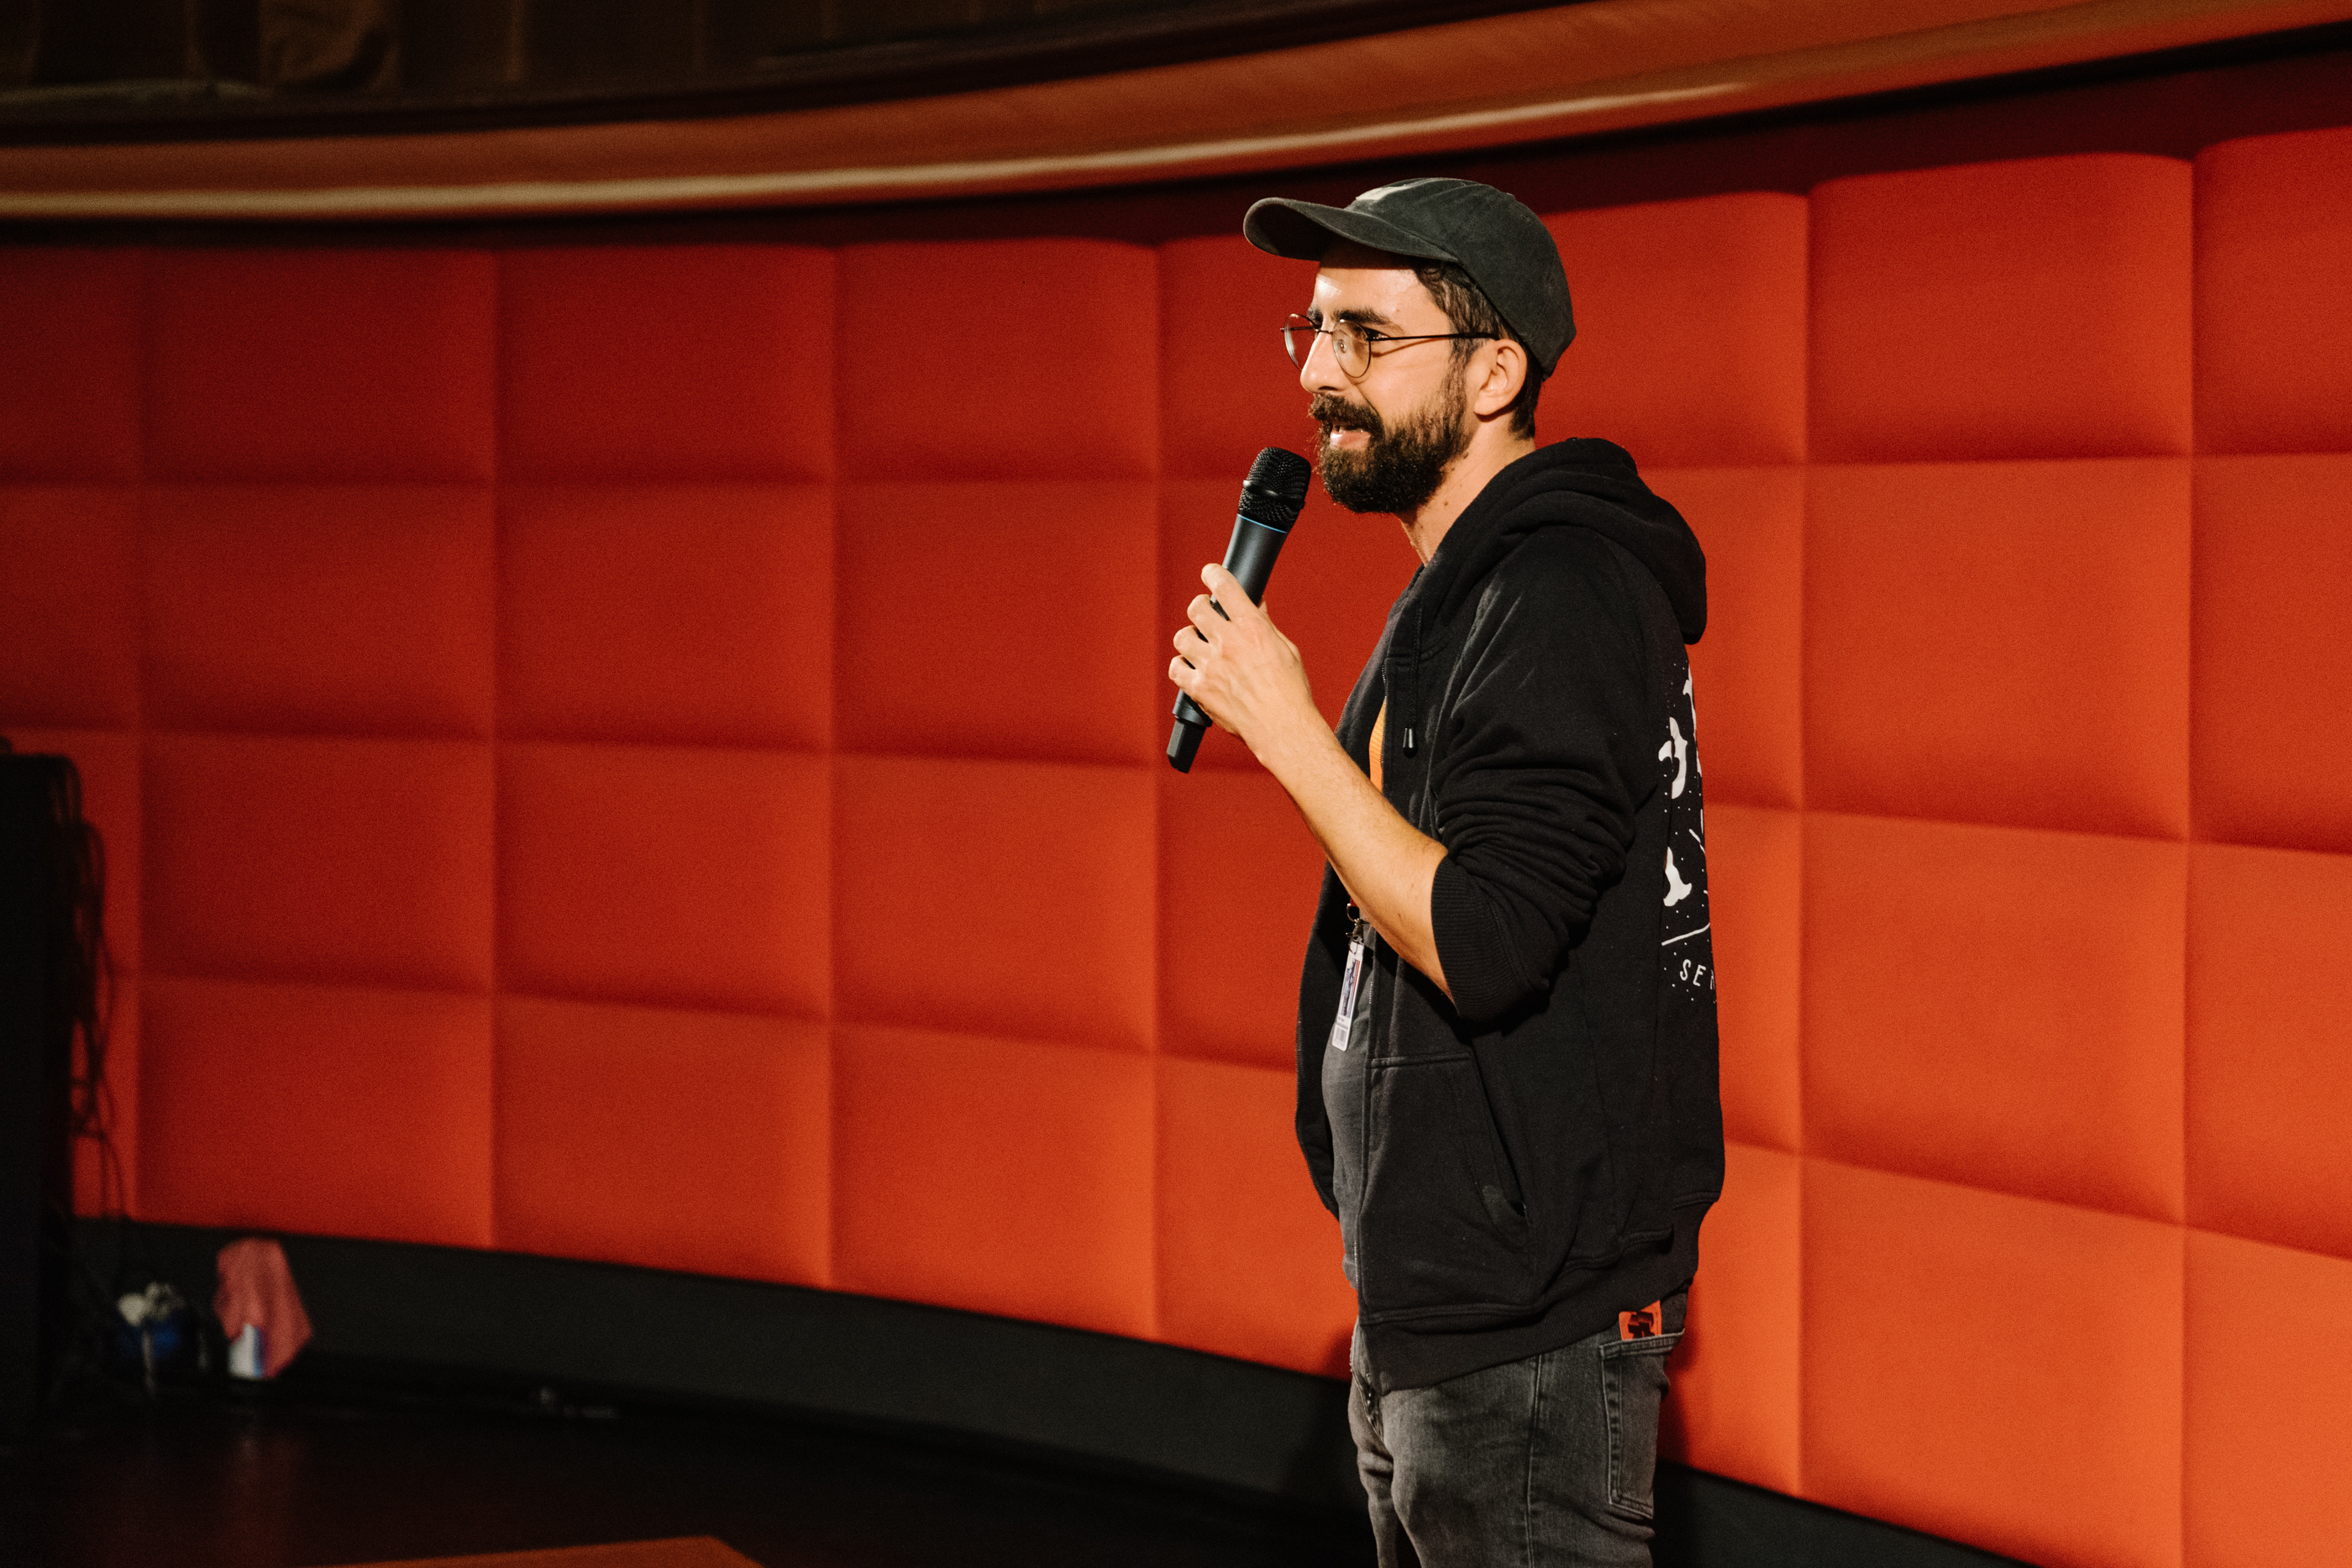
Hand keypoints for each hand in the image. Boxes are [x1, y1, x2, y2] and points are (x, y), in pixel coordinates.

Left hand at [1168, 563, 1318, 761]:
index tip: (1210, 573)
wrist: (1282, 728)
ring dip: (1190, 637)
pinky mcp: (1199, 689)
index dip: (1213, 574)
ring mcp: (1211, 666)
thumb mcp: (1286, 649)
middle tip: (1206, 613)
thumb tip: (1255, 605)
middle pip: (1196, 609)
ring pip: (1182, 637)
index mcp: (1253, 629)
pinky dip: (1181, 666)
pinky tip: (1193, 668)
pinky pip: (1176, 668)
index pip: (1225, 588)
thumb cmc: (1290, 692)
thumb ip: (1265, 625)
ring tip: (1200, 644)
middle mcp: (1229, 643)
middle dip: (1200, 607)